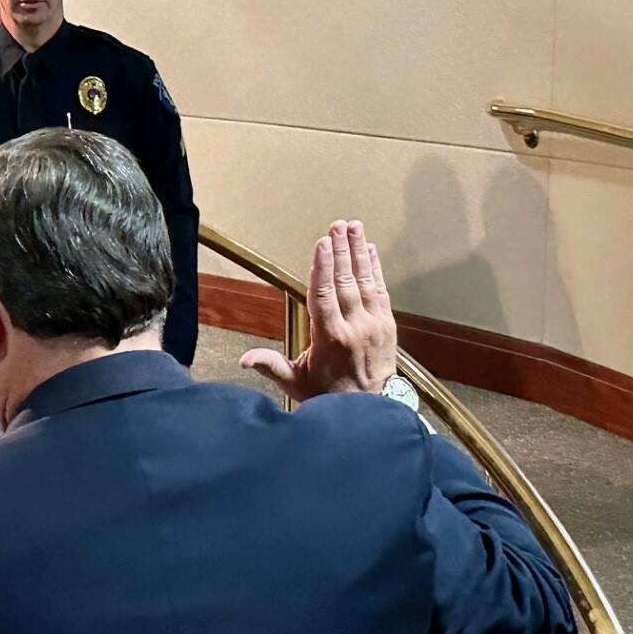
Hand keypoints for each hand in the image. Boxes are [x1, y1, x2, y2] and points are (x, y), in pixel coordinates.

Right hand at [240, 219, 397, 401]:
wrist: (372, 408)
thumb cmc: (329, 395)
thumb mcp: (296, 384)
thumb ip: (271, 366)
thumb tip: (245, 359)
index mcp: (331, 338)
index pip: (324, 296)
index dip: (322, 268)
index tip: (322, 243)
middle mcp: (355, 327)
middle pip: (345, 281)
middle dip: (341, 250)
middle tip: (337, 225)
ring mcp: (374, 323)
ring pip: (364, 281)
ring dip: (358, 252)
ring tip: (354, 227)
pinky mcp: (387, 324)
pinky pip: (380, 289)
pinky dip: (375, 268)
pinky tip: (370, 249)